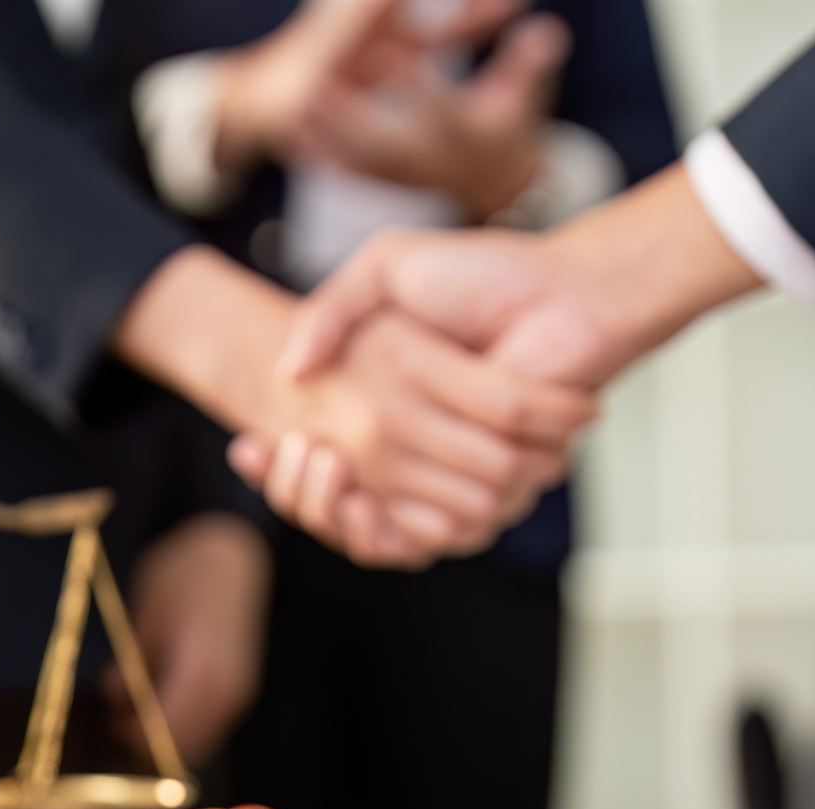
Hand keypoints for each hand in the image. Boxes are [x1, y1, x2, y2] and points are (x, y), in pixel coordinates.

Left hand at [107, 513, 271, 768]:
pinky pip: (209, 727)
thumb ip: (131, 666)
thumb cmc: (185, 573)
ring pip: (197, 744)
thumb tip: (115, 700)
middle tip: (119, 712)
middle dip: (147, 739)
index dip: (130, 733)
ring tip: (139, 700)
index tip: (109, 715)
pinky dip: (184, 724)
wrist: (234, 551)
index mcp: (199, 673)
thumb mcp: (145, 614)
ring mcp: (238, 693)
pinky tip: (164, 694)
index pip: (160, 734)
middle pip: (181, 749)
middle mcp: (226, 692)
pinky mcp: (242, 690)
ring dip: (166, 735)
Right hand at [235, 164, 766, 560]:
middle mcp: (415, 442)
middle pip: (333, 500)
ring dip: (327, 507)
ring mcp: (448, 468)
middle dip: (296, 489)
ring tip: (313, 462)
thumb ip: (333, 306)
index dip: (280, 465)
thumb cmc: (486, 275)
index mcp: (390, 400)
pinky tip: (349, 492)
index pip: (318, 456)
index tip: (248, 449)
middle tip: (265, 454)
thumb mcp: (389, 268)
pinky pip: (419, 535)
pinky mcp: (484, 487)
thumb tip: (287, 371)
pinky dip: (378, 526)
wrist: (567, 297)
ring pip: (369, 526)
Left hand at [299, 13, 570, 219]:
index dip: (415, 86)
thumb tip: (550, 29)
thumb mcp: (525, 94)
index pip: (440, 110)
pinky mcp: (387, 184)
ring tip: (292, 110)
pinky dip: (321, 159)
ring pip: (359, 161)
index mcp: (465, 135)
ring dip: (325, 138)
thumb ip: (530, 62)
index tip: (388, 58)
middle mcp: (432, 162)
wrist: (500, 186)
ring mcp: (406, 178)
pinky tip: (292, 139)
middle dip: (350, 118)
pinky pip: (350, 175)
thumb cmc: (508, 126)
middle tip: (315, 86)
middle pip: (386, 142)